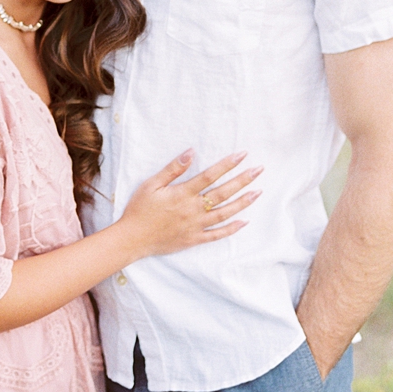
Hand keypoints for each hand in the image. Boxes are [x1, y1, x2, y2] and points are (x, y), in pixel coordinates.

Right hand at [116, 150, 261, 260]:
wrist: (133, 238)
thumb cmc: (140, 209)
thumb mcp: (151, 184)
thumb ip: (172, 169)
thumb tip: (190, 152)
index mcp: (183, 193)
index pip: (210, 175)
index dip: (227, 164)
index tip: (242, 155)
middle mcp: (193, 209)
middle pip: (223, 193)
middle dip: (242, 180)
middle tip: (259, 170)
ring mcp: (195, 225)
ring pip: (225, 213)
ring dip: (243, 202)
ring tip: (258, 192)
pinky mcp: (194, 239)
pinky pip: (217, 234)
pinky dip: (231, 228)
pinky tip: (244, 221)